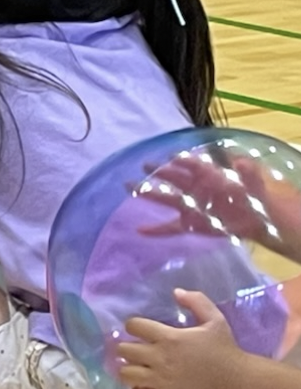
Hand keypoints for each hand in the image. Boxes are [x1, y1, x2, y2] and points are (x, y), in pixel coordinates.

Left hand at [115, 289, 249, 388]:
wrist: (236, 381)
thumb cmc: (224, 349)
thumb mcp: (215, 319)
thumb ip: (196, 301)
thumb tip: (176, 291)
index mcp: (169, 338)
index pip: (133, 326)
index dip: (133, 326)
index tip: (141, 330)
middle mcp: (159, 358)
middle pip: (123, 349)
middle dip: (127, 347)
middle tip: (138, 349)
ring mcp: (160, 380)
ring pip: (125, 374)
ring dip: (128, 369)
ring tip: (138, 368)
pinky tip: (146, 386)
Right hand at [136, 154, 300, 260]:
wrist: (259, 219)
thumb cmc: (255, 197)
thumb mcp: (255, 183)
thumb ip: (248, 173)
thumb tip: (242, 162)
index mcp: (209, 177)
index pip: (193, 166)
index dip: (182, 161)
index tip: (170, 158)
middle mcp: (196, 189)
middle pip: (173, 179)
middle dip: (158, 172)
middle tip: (143, 165)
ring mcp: (192, 207)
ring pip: (167, 198)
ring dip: (148, 193)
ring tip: (128, 186)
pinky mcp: (192, 224)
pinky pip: (171, 227)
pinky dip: (156, 229)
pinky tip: (141, 230)